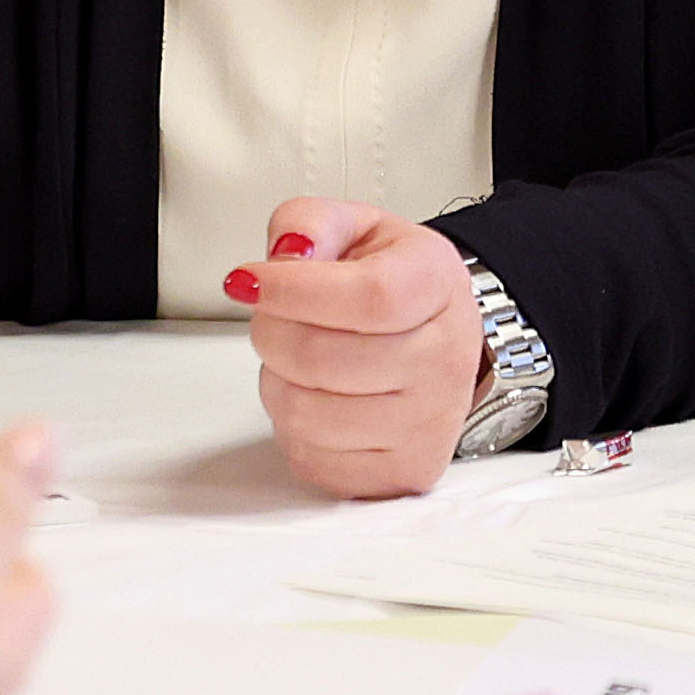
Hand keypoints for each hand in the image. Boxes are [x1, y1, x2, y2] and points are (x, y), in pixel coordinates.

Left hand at [228, 197, 482, 497]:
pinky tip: (317, 399)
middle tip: (273, 316)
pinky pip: (312, 459)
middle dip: (270, 332)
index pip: (369, 297)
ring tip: (299, 360)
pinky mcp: (404, 472)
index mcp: (438, 284)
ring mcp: (429, 424)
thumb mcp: (355, 228)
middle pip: (322, 359)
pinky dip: (293, 429)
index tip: (248, 281)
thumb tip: (289, 252)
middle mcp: (446, 359)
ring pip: (306, 413)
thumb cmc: (389, 284)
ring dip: (278, 382)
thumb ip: (311, 221)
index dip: (293, 291)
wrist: (434, 338)